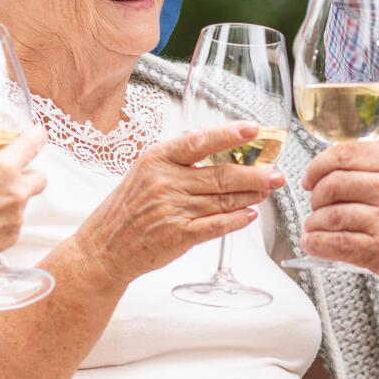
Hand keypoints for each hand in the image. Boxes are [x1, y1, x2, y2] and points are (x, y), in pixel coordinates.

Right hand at [0, 129, 46, 266]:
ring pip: (26, 203)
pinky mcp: (11, 238)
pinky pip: (14, 225)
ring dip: (13, 200)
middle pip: (40, 177)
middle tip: (11, 176)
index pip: (34, 142)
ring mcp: (15, 217)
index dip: (36, 136)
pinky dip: (3, 222)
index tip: (34, 135)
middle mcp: (15, 191)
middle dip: (29, 174)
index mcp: (1, 168)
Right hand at [75, 123, 282, 285]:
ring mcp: (172, 209)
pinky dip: (236, 220)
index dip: (229, 135)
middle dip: (254, 174)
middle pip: (221, 174)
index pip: (199, 142)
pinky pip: (216, 226)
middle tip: (275, 173)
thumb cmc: (126, 210)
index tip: (253, 129)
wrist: (103, 248)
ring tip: (266, 192)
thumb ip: (177, 161)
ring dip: (250, 196)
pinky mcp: (178, 235)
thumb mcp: (144, 173)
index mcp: (156, 160)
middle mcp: (165, 182)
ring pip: (223, 200)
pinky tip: (249, 215)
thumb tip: (217, 149)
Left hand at [299, 142, 378, 312]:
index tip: (314, 176)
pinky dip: (318, 244)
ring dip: (315, 223)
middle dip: (316, 196)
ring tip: (314, 229)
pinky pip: (336, 243)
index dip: (320, 164)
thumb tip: (354, 172)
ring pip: (331, 214)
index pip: (348, 153)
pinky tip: (316, 245)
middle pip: (334, 182)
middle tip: (316, 205)